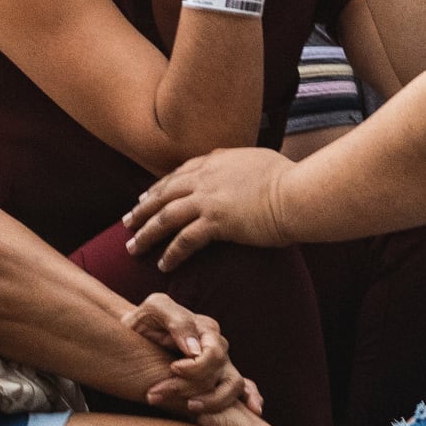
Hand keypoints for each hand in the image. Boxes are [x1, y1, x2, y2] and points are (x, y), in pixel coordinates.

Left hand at [124, 145, 295, 271]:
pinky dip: (171, 253)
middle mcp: (207, 177)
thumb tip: (243, 170)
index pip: (179, 174)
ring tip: (133, 248)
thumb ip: (242, 166)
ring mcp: (209, 198)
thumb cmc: (290, 179)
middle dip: (143, 209)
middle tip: (127, 222)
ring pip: (166, 217)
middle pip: (164, 193)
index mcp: (217, 160)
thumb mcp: (260, 162)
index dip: (160, 187)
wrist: (298, 193)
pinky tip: (163, 265)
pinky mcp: (216, 221)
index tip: (147, 196)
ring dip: (147, 233)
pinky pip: (184, 240)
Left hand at [126, 294, 257, 416]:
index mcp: (206, 329)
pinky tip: (252, 410)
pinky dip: (251, 397)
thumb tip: (194, 350)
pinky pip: (244, 389)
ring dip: (212, 402)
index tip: (172, 369)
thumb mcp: (155, 308)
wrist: (134, 336)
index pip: (213, 354)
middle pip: (220, 374)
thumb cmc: (144, 320)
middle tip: (155, 394)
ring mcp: (222, 365)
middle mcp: (218, 347)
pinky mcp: (219, 381)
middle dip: (188, 388)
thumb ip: (177, 322)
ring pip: (233, 388)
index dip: (195, 367)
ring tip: (188, 409)